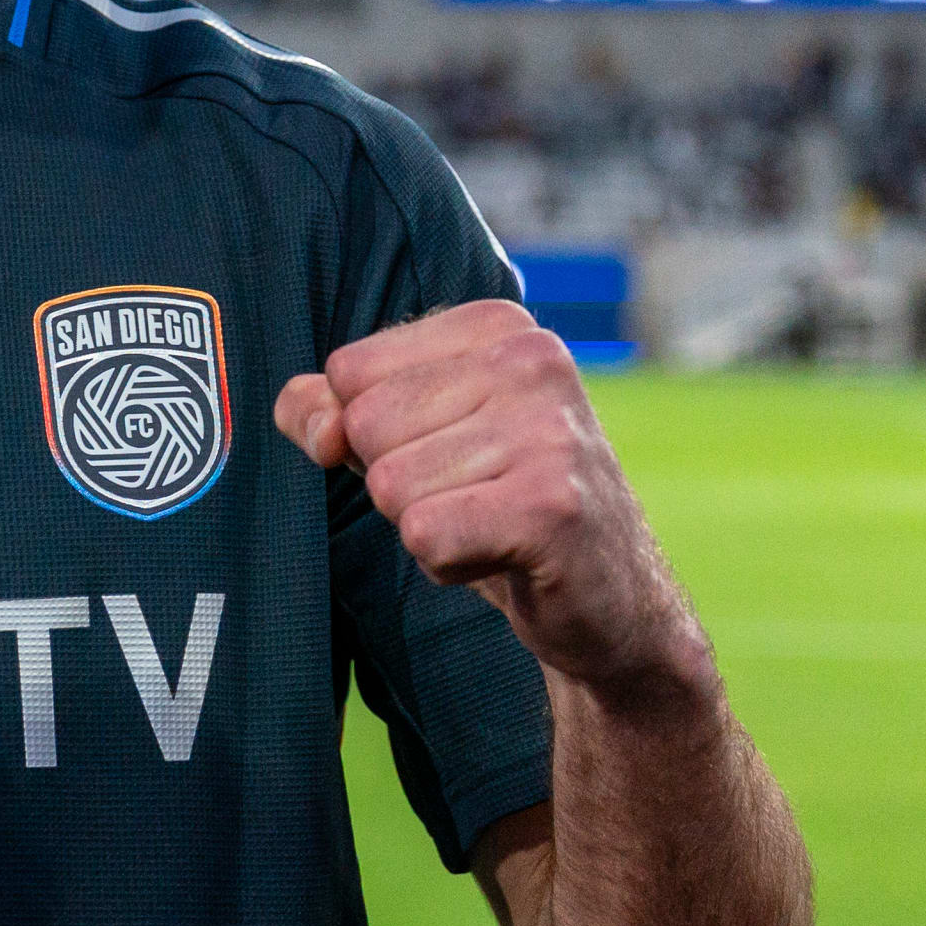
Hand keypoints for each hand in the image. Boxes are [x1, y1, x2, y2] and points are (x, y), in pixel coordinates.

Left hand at [275, 299, 709, 707]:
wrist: (610, 601)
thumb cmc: (495, 505)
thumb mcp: (408, 440)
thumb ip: (331, 411)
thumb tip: (314, 424)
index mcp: (497, 324)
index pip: (349, 371)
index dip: (374, 435)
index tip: (449, 453)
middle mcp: (531, 358)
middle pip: (364, 426)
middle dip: (399, 483)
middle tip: (475, 498)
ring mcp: (548, 429)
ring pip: (390, 486)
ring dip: (426, 528)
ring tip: (492, 525)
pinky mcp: (550, 506)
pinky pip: (422, 535)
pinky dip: (446, 564)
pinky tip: (503, 557)